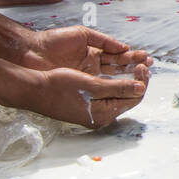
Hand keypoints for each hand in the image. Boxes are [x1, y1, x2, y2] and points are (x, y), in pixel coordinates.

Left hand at [22, 26, 151, 75]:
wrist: (31, 53)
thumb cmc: (53, 41)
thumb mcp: (82, 34)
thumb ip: (103, 40)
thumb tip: (124, 47)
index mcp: (93, 52)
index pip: (118, 56)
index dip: (132, 57)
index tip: (145, 58)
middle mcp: (92, 66)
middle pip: (118, 69)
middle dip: (134, 68)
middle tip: (148, 68)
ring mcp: (86, 77)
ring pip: (112, 79)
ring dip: (128, 79)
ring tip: (142, 77)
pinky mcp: (79, 87)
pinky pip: (99, 89)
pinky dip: (113, 88)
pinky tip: (125, 87)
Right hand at [33, 65, 150, 127]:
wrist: (34, 89)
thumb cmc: (59, 87)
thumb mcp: (92, 86)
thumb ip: (118, 88)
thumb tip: (140, 88)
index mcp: (104, 114)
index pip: (133, 99)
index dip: (141, 81)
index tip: (144, 65)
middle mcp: (101, 115)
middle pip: (127, 96)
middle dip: (136, 79)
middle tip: (143, 62)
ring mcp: (94, 109)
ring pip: (118, 92)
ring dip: (127, 77)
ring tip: (134, 63)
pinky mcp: (87, 102)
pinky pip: (107, 91)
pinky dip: (115, 80)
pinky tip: (117, 69)